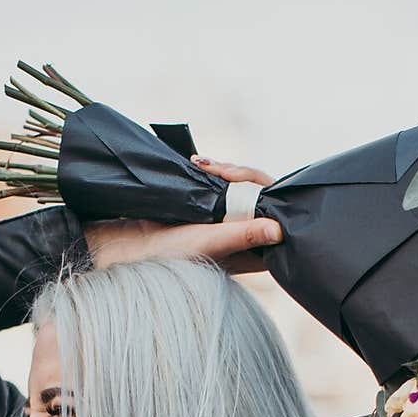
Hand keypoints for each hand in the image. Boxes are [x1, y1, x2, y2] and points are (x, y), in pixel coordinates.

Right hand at [82, 158, 278, 274]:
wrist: (135, 244)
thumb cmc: (171, 252)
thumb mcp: (211, 241)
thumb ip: (245, 235)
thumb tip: (282, 230)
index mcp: (252, 252)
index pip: (280, 223)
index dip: (273, 200)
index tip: (251, 187)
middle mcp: (246, 238)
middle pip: (266, 198)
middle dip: (246, 177)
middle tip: (220, 170)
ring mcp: (231, 223)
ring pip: (248, 187)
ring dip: (230, 171)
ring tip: (203, 164)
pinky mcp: (216, 209)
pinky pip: (229, 183)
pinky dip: (218, 171)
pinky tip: (201, 164)